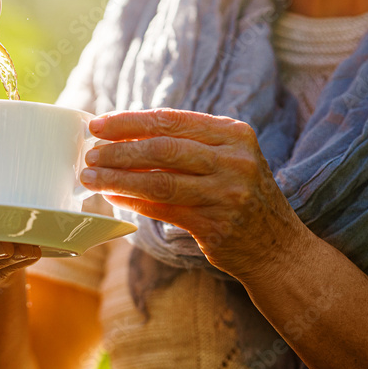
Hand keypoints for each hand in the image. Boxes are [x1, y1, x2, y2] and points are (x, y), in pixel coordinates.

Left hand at [80, 108, 307, 280]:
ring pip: (158, 182)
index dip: (129, 121)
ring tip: (90, 177)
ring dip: (117, 178)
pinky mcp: (215, 225)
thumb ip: (188, 144)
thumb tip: (126, 136)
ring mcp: (226, 194)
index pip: (171, 120)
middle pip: (162, 149)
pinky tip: (114, 198)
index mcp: (234, 134)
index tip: (98, 124)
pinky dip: (134, 203)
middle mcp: (234, 160)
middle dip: (118, 150)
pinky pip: (163, 210)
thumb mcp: (228, 159)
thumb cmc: (241, 197)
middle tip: (89, 153)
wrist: (278, 248)